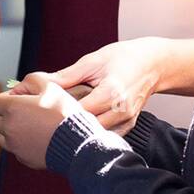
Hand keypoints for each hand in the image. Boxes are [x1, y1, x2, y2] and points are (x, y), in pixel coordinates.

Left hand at [0, 73, 84, 169]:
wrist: (77, 142)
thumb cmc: (64, 112)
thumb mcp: (50, 86)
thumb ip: (30, 81)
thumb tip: (18, 88)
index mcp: (12, 108)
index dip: (6, 98)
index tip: (19, 99)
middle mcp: (8, 128)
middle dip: (6, 114)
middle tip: (25, 111)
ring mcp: (15, 145)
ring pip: (2, 136)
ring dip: (10, 130)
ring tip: (30, 126)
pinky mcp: (23, 158)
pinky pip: (15, 149)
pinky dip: (21, 144)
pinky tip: (37, 138)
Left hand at [47, 37, 161, 134]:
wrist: (152, 63)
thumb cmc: (124, 57)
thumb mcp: (93, 61)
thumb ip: (67, 75)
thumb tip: (40, 83)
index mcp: (111, 93)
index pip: (78, 112)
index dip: (59, 113)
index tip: (43, 110)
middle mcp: (121, 110)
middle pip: (86, 128)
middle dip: (67, 125)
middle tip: (49, 120)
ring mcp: (127, 120)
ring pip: (96, 136)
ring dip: (80, 130)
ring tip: (65, 123)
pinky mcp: (128, 125)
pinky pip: (107, 136)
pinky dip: (93, 133)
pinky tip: (83, 125)